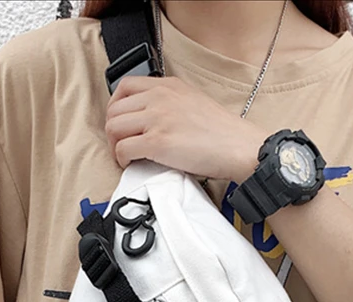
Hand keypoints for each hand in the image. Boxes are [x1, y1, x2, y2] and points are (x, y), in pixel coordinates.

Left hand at [105, 76, 265, 183]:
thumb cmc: (223, 133)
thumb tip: (152, 119)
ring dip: (115, 145)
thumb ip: (171, 104)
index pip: (125, 86)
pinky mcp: (157, 142)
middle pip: (115, 109)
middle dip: (113, 129)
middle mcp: (159, 98)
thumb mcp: (194, 102)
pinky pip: (123, 149)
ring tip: (126, 156)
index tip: (121, 122)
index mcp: (169, 86)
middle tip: (120, 144)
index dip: (116, 107)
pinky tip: (132, 164)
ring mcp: (157, 119)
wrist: (239, 147)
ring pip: (114, 128)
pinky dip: (122, 159)